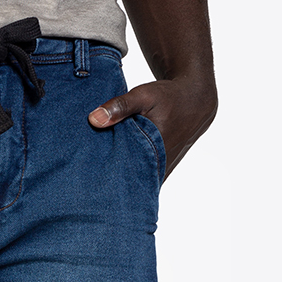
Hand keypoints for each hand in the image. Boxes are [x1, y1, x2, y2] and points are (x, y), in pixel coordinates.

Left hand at [88, 77, 216, 179]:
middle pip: (129, 184)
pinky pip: (143, 181)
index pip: (125, 174)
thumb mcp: (144, 95)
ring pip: (136, 185)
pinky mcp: (162, 172)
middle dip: (109, 184)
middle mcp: (159, 167)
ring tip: (97, 183)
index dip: (106, 180)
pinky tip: (114, 175)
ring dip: (120, 182)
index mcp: (154, 151)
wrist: (194, 101)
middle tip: (87, 185)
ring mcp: (162, 172)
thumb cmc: (168, 97)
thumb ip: (120, 107)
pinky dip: (130, 178)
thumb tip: (93, 119)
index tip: (88, 183)